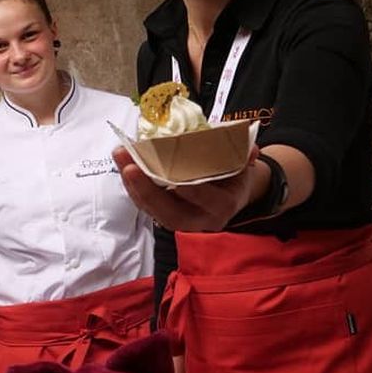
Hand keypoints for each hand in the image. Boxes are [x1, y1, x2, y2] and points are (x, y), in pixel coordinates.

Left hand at [112, 146, 262, 231]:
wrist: (230, 200)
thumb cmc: (234, 180)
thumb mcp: (244, 170)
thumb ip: (246, 159)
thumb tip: (251, 150)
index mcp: (222, 207)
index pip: (206, 200)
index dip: (194, 192)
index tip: (178, 181)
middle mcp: (199, 221)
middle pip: (169, 211)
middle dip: (147, 189)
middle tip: (131, 165)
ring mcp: (179, 222)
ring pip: (152, 209)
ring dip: (132, 184)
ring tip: (120, 156)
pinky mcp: (163, 218)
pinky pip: (145, 205)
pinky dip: (132, 185)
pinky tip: (122, 163)